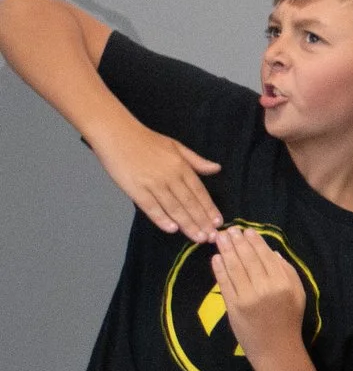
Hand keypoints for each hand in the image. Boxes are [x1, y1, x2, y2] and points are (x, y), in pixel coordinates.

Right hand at [92, 117, 220, 240]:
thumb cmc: (146, 139)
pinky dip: (162, 219)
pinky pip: (151, 207)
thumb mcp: (176, 146)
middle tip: (212, 237)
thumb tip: (217, 169)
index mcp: (181, 166)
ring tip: (199, 237)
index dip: (209, 208)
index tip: (218, 222)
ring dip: (187, 224)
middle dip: (202, 221)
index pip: (199, 192)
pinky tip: (172, 229)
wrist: (116, 133)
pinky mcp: (135, 189)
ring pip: (174, 208)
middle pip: (189, 203)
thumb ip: (196, 161)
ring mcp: (153, 184)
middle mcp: (170, 177)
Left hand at [210, 226, 308, 370]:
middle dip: (238, 242)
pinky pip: (225, 282)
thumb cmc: (289, 321)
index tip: (247, 231)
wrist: (276, 349)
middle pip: (248, 259)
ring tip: (220, 238)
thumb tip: (272, 252)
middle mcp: (266, 287)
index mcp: (284, 283)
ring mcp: (248, 297)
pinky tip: (216, 258)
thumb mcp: (298, 295)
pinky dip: (219, 268)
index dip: (255, 242)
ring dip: (226, 250)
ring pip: (235, 267)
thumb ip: (288, 272)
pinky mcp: (233, 306)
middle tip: (230, 230)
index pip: (266, 256)